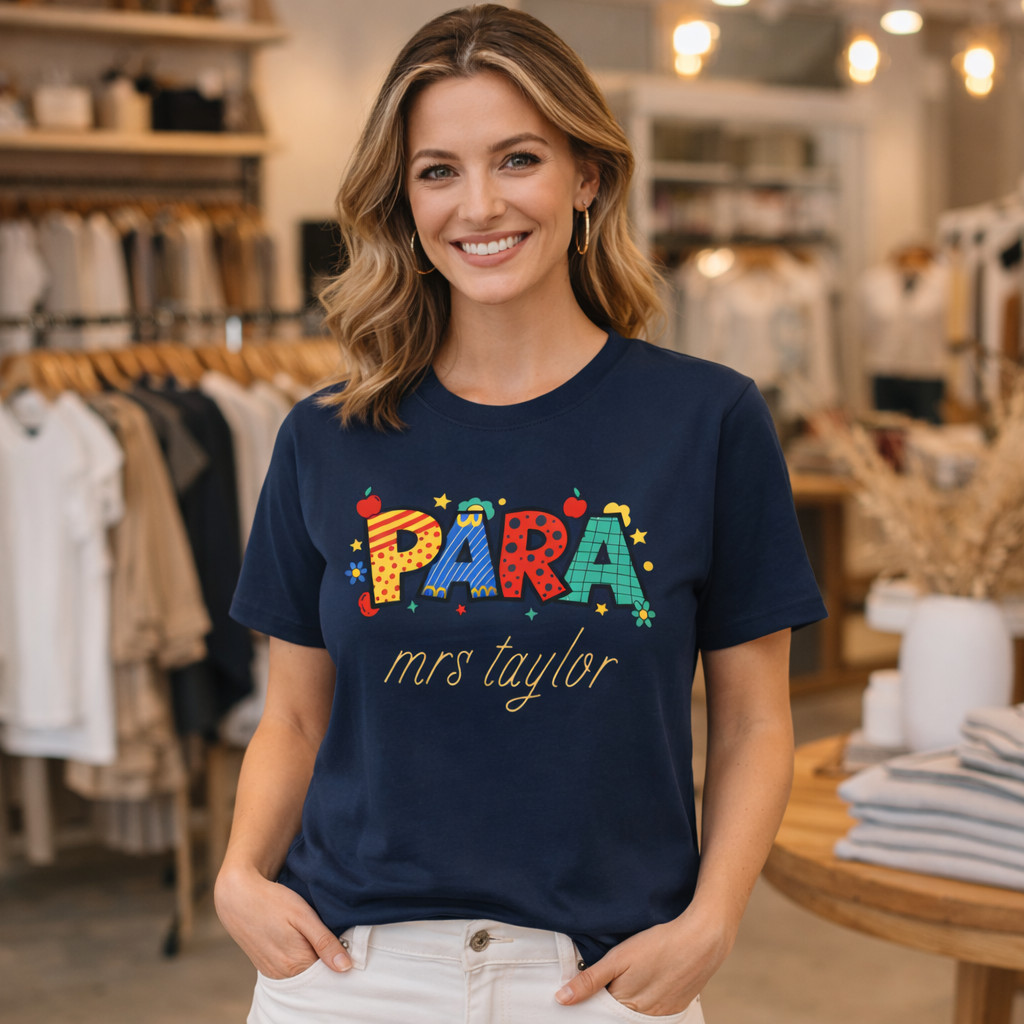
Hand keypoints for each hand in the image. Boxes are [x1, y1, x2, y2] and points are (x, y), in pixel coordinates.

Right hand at [215, 863, 351, 979]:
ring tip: (310, 933)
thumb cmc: (273, 901)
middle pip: (315, 974)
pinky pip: (290, 968)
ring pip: (303, 971)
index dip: (339, 956)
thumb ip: (324, 942)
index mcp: (296, 963)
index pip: (328, 972)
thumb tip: (345, 967)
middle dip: (326, 958)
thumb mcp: (303, 915)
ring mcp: (273, 972)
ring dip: (312, 957)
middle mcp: (283, 974)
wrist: (238, 897)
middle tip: (327, 932)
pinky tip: (299, 939)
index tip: (342, 939)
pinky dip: (298, 957)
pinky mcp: (266, 967)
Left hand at [554, 905, 734, 1015]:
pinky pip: (653, 1013)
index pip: (599, 1011)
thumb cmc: (659, 944)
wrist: (702, 940)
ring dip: (628, 1002)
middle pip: (616, 1014)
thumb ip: (590, 979)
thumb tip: (562, 998)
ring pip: (634, 1015)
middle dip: (609, 1002)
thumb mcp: (619, 957)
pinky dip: (646, 1002)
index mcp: (625, 1005)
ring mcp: (661, 1015)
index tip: (585, 989)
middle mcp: (642, 1017)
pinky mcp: (675, 1010)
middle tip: (612, 978)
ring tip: (633, 976)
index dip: (590, 999)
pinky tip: (649, 982)